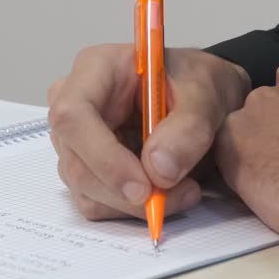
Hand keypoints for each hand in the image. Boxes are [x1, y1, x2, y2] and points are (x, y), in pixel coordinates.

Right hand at [48, 44, 250, 220]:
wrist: (200, 98)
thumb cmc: (195, 83)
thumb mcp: (206, 93)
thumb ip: (188, 128)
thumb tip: (159, 170)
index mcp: (95, 69)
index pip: (73, 115)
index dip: (102, 156)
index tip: (144, 187)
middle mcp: (73, 104)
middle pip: (76, 162)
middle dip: (125, 192)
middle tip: (182, 193)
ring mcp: (75, 140)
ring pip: (85, 190)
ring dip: (134, 205)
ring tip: (185, 190)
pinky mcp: (85, 168)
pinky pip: (96, 203)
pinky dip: (132, 210)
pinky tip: (168, 193)